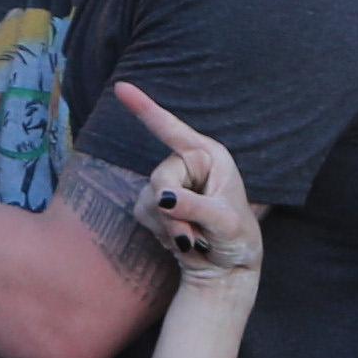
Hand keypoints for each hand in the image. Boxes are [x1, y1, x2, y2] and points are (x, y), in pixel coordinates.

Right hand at [114, 83, 259, 284]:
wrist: (227, 269)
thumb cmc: (237, 239)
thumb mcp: (224, 222)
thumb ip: (195, 208)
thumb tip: (163, 198)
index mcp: (209, 157)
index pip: (173, 130)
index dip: (146, 109)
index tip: (121, 88)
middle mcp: (188, 165)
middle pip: (159, 178)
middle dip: (170, 210)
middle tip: (190, 236)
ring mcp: (171, 184)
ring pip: (147, 199)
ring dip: (167, 227)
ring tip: (194, 240)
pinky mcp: (157, 205)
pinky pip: (141, 213)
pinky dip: (160, 232)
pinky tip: (181, 242)